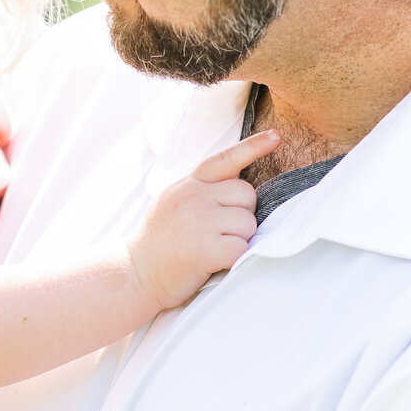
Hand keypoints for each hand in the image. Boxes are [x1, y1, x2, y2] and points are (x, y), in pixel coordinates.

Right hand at [129, 129, 278, 310]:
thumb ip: (200, 191)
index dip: (252, 147)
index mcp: (188, 185)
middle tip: (218, 233)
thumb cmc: (160, 242)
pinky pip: (242, 248)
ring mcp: (199, 221)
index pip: (224, 160)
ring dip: (239, 240)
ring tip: (213, 249)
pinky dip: (235, 259)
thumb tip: (237, 186)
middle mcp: (193, 197)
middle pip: (247, 195)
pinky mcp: (205, 248)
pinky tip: (216, 263)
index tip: (276, 137)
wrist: (134, 273)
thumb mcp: (173, 202)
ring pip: (248, 223)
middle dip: (242, 214)